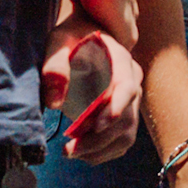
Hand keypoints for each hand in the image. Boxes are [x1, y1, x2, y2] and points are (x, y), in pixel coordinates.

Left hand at [38, 18, 141, 164]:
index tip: (95, 127)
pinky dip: (104, 152)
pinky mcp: (124, 111)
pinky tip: (83, 153)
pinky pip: (122, 139)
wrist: (83, 34)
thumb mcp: (59, 41)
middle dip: (98, 139)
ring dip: (100, 150)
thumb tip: (55, 102)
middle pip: (126, 118)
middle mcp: (132, 80)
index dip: (115, 109)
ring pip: (126, 133)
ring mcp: (130, 98)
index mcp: (121, 59)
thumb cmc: (71, 36)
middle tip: (69, 149)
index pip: (128, 87)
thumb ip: (55, 65)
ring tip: (72, 152)